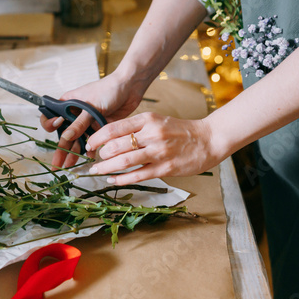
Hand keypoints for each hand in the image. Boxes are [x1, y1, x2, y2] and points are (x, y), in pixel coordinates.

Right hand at [41, 72, 145, 168]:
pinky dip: (90, 149)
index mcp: (68, 104)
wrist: (130, 87)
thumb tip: (65, 137)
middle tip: (57, 165)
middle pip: (64, 134)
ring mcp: (87, 121)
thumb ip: (79, 123)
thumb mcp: (90, 106)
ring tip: (70, 167)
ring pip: (77, 140)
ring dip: (74, 153)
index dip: (49, 124)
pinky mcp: (99, 127)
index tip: (54, 129)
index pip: (51, 115)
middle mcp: (75, 114)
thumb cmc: (108, 89)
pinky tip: (89, 157)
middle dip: (61, 150)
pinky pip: (92, 141)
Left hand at [85, 112, 219, 184]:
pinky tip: (112, 180)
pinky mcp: (165, 168)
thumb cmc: (181, 131)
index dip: (97, 137)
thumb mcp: (157, 120)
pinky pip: (137, 175)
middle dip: (100, 155)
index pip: (114, 128)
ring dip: (106, 168)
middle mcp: (152, 133)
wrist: (209, 139)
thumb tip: (111, 138)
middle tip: (93, 160)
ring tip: (97, 171)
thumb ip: (137, 127)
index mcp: (148, 119)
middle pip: (115, 145)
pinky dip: (121, 179)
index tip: (89, 144)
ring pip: (124, 161)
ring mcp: (159, 152)